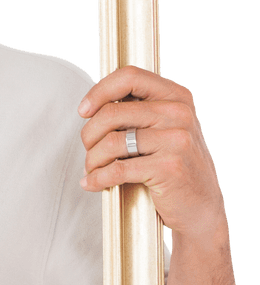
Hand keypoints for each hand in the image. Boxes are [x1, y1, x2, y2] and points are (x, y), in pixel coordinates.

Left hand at [78, 66, 226, 238]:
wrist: (201, 207)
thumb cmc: (174, 167)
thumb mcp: (164, 129)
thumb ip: (138, 112)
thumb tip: (92, 105)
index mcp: (176, 97)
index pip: (129, 77)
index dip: (99, 91)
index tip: (83, 110)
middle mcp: (179, 113)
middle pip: (111, 113)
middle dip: (89, 135)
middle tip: (89, 150)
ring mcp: (177, 140)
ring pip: (110, 142)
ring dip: (92, 160)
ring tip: (92, 170)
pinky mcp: (169, 167)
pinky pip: (117, 169)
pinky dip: (98, 178)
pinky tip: (92, 183)